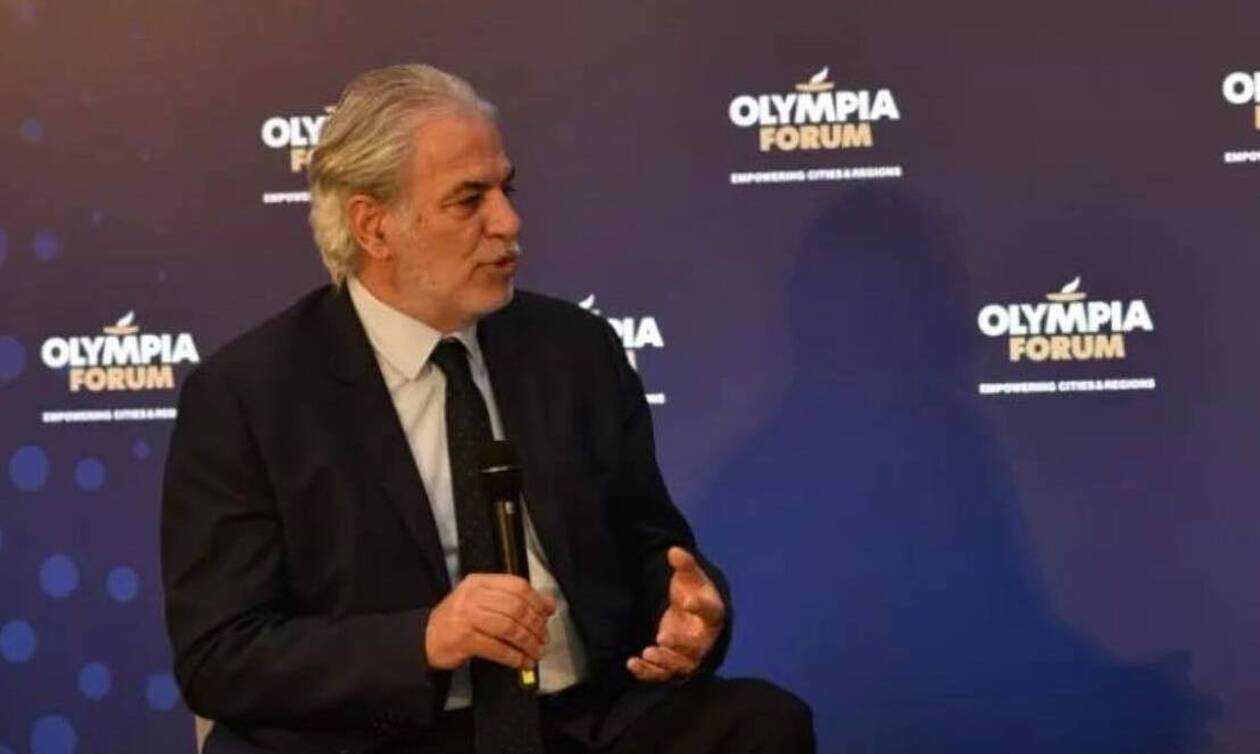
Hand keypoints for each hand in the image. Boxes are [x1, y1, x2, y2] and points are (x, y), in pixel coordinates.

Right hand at [425, 573, 555, 671]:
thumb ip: (510, 599)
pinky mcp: (464, 640)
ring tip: (536, 652)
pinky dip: (513, 656)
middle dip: (535, 625)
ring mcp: (467, 617)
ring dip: (527, 643)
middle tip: (543, 638)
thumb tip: (546, 605)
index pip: (516, 585)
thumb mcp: (480, 600)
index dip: (537, 600)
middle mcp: (473, 596)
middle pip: (516, 607)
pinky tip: (521, 662)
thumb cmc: (457, 619)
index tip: (548, 613)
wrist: (424, 638)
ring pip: (509, 628)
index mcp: (479, 582)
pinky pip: (497, 648)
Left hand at [627, 546, 724, 681]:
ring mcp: (688, 655)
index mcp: (712, 615)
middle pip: (696, 648)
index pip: (711, 612)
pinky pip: (662, 674)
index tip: (688, 602)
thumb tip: (674, 550)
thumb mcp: (690, 576)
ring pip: (680, 666)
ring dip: (664, 662)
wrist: (691, 612)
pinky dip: (647, 672)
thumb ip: (684, 565)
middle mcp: (703, 639)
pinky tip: (632, 662)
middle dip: (680, 645)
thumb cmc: (693, 593)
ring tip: (647, 652)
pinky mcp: (671, 664)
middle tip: (662, 637)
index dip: (701, 607)